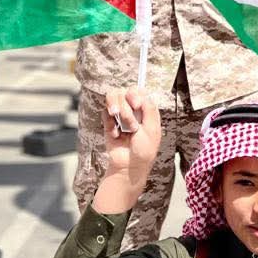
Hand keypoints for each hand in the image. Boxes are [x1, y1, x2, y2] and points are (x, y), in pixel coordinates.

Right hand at [92, 90, 161, 213]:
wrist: (128, 167)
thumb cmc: (144, 150)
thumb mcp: (152, 129)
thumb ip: (149, 109)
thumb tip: (143, 94)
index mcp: (145, 110)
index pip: (138, 90)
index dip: (135, 94)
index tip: (137, 105)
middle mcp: (132, 110)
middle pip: (124, 92)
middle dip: (127, 108)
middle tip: (132, 125)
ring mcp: (119, 115)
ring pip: (113, 98)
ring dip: (119, 113)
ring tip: (123, 128)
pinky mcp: (108, 123)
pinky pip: (105, 113)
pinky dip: (110, 124)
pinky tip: (116, 135)